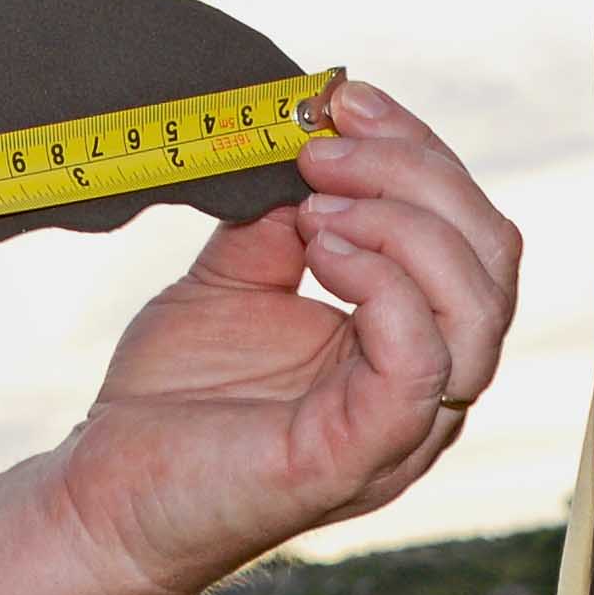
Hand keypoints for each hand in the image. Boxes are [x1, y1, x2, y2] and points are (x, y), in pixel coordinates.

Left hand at [34, 79, 518, 594]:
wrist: (102, 495)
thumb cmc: (172, 403)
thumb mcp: (233, 279)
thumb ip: (282, 215)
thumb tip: (311, 138)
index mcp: (408, 340)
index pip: (469, 231)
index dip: (419, 151)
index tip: (344, 99)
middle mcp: (424, 385)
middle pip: (491, 258)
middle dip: (416, 173)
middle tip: (326, 143)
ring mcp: (400, 427)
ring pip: (478, 308)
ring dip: (403, 224)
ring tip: (316, 202)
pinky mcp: (358, 456)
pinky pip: (420, 366)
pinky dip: (386, 287)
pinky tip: (320, 251)